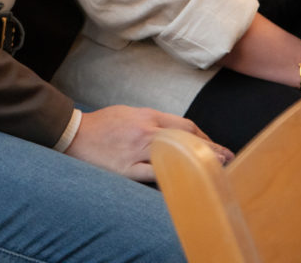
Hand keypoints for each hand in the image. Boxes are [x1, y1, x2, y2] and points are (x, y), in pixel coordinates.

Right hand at [64, 105, 232, 182]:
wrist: (74, 135)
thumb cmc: (101, 124)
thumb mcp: (128, 113)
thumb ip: (149, 121)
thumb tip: (168, 131)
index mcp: (147, 116)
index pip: (184, 125)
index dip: (204, 136)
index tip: (216, 146)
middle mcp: (146, 131)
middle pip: (186, 139)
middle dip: (209, 149)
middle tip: (227, 159)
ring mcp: (137, 151)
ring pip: (175, 158)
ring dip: (196, 165)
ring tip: (215, 174)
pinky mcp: (127, 170)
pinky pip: (154, 176)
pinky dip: (170, 181)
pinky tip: (185, 186)